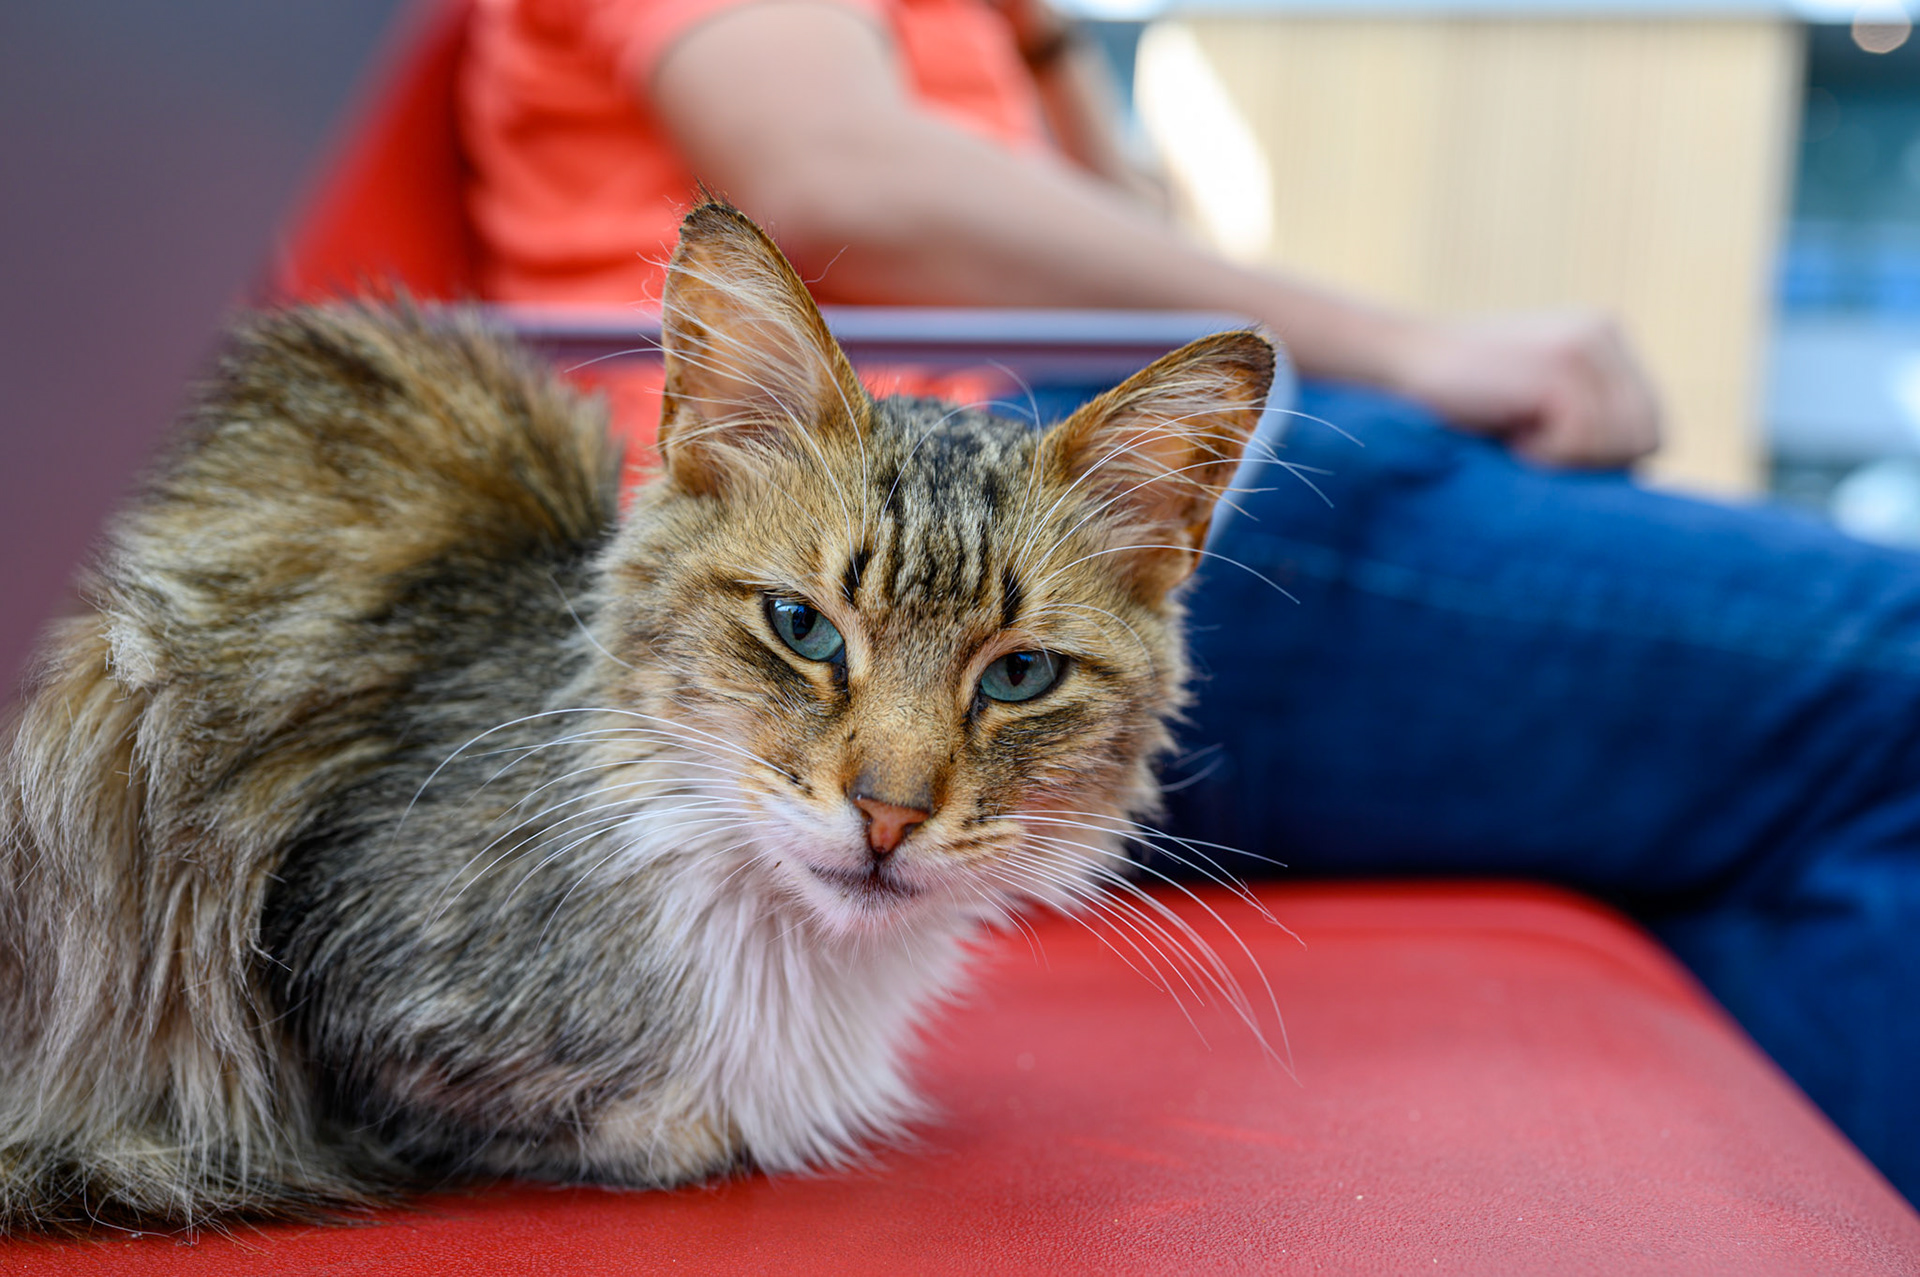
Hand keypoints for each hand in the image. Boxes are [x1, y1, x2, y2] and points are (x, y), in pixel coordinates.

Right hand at [1385, 312, 1662, 468]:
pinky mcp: (1562, 369)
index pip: (1649, 425)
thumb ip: (1584, 418)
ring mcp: (1586, 348)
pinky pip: (1581, 442)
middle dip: (1592, 462)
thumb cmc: (1455, 399)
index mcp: (1605, 338)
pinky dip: (1542, 454)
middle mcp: (1605, 334)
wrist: (1394, 363)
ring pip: (1619, 444)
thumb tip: (1637, 476)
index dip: (1606, 458)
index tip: (1544, 448)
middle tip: (1529, 444)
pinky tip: (1506, 429)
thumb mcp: (1534, 402)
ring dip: (1563, 458)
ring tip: (1514, 432)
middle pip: (1646, 437)